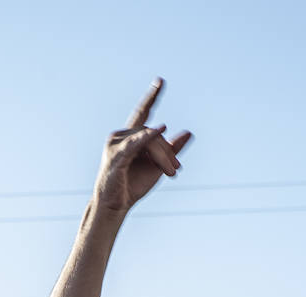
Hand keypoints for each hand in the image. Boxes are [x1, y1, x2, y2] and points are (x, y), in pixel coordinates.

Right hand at [92, 79, 191, 212]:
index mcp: (130, 136)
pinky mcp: (116, 156)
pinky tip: (159, 129)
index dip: (151, 97)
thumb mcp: (158, 166)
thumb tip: (189, 132)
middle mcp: (120, 136)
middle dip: (167, 152)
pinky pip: (134, 144)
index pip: (142, 112)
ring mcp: (116, 145)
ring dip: (162, 156)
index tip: (160, 81)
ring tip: (172, 172)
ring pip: (147, 140)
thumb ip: (172, 149)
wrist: (115, 206)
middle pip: (152, 134)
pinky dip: (147, 137)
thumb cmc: (132, 185)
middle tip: (177, 170)